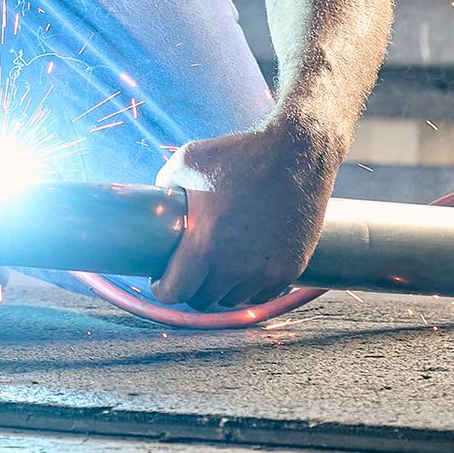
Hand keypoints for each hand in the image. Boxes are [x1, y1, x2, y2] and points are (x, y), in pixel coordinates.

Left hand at [152, 109, 344, 310]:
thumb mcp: (188, 161)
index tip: (162, 278)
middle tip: (189, 270)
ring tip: (217, 267)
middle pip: (203, 300)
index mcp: (205, 246)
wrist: (298, 152)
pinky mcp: (292, 268)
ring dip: (222, 288)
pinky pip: (262, 294)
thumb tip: (154, 206)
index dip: (163, 288)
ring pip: (233, 299)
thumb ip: (164, 187)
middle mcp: (235, 266)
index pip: (175, 293)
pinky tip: (244, 267)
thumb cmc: (240, 154)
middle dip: (191, 288)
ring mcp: (266, 271)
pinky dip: (250, 286)